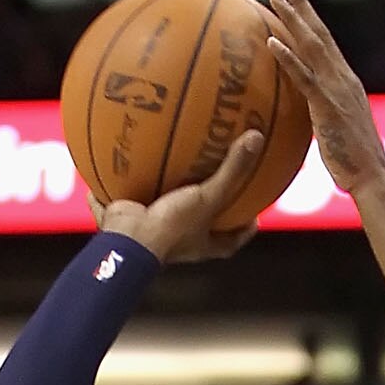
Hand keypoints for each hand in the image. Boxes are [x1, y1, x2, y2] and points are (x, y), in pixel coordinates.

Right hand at [94, 129, 264, 265]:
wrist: (128, 241)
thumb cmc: (171, 228)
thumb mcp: (208, 197)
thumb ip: (232, 170)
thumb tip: (256, 138)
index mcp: (204, 245)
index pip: (233, 239)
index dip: (247, 226)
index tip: (255, 209)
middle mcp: (182, 241)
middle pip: (203, 224)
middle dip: (210, 205)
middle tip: (219, 180)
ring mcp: (156, 230)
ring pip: (168, 207)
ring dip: (170, 189)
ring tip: (177, 162)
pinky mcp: (134, 217)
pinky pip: (134, 194)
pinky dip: (134, 179)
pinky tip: (135, 154)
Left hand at [264, 0, 384, 198]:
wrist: (371, 177)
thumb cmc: (353, 163)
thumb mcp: (336, 130)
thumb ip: (322, 112)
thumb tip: (303, 112)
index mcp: (344, 80)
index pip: (325, 41)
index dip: (310, 16)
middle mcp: (342, 77)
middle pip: (320, 32)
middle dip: (302, 3)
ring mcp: (336, 89)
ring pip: (312, 46)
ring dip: (292, 20)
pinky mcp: (328, 106)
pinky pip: (304, 78)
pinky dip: (288, 59)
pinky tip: (272, 43)